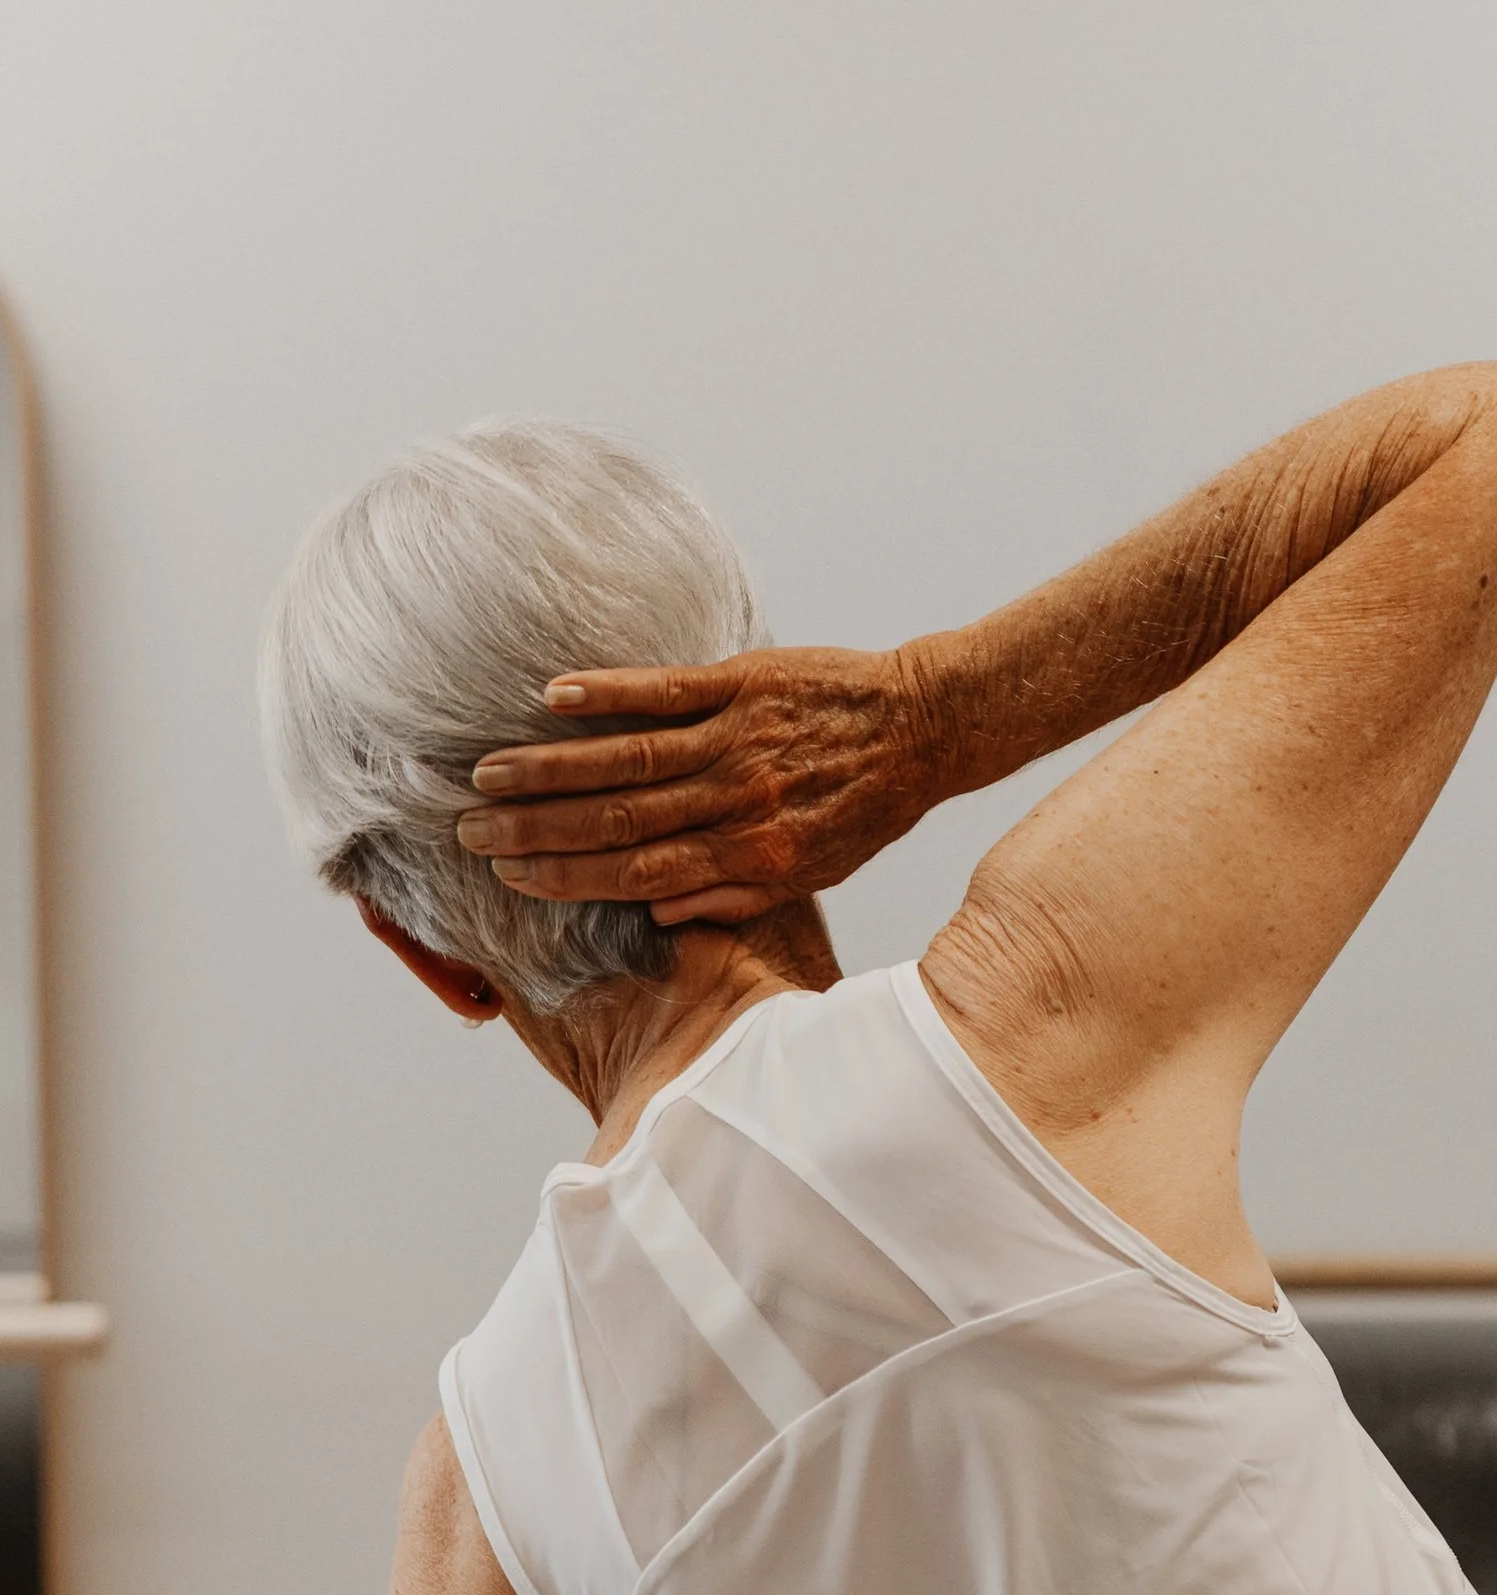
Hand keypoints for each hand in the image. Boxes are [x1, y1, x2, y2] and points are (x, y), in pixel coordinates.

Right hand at [455, 644, 949, 924]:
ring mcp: (739, 740)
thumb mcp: (812, 872)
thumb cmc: (864, 807)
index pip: (639, 874)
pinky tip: (555, 696)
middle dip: (538, 829)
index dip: (569, 877)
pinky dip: (610, 693)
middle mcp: (737, 803)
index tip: (511, 876)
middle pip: (619, 822)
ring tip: (490, 772)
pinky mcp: (745, 683)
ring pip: (630, 760)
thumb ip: (734, 894)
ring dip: (554, 768)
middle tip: (472, 830)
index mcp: (750, 857)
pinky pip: (667, 690)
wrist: (926, 728)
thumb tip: (656, 910)